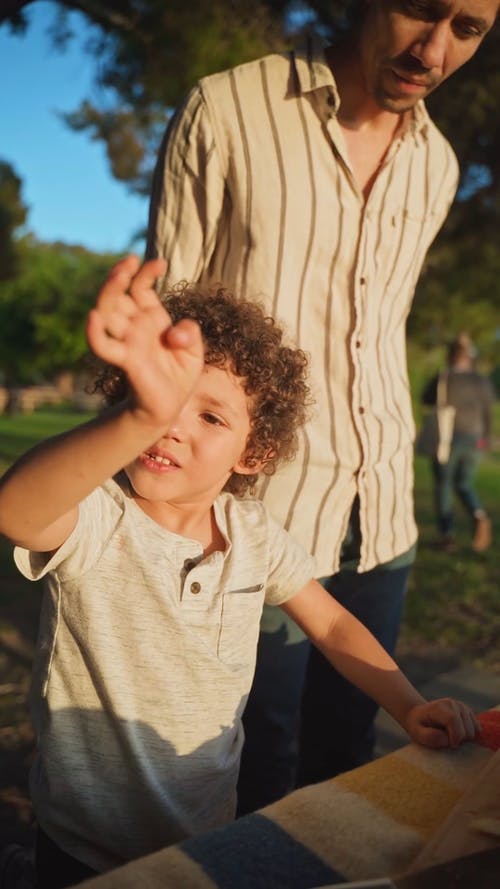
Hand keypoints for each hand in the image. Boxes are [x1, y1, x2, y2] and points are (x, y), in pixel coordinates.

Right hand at [86, 255, 203, 426]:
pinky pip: (103, 346)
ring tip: (118, 275)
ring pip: (107, 312)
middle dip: (120, 276)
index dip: (146, 272)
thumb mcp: (194, 351)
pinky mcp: (125, 360)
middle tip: (128, 262)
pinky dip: (95, 333)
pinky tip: (94, 317)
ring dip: (109, 292)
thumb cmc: (179, 376)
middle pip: (118, 295)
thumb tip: (173, 335)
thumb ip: (190, 334)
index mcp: (151, 318)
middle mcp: (135, 326)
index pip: (140, 288)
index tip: (160, 263)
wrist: (169, 406)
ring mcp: (127, 341)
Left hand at [404, 697, 479, 749]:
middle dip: (459, 739)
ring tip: (450, 735)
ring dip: (464, 738)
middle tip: (446, 739)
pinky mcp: (469, 712)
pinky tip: (457, 733)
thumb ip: (429, 737)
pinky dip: (468, 735)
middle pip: (467, 729)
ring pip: (474, 730)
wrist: (419, 715)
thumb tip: (447, 739)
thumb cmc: (418, 726)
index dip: (454, 737)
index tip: (449, 745)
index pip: (454, 721)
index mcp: (440, 707)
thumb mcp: (417, 733)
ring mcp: (463, 707)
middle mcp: (454, 704)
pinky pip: (477, 729)